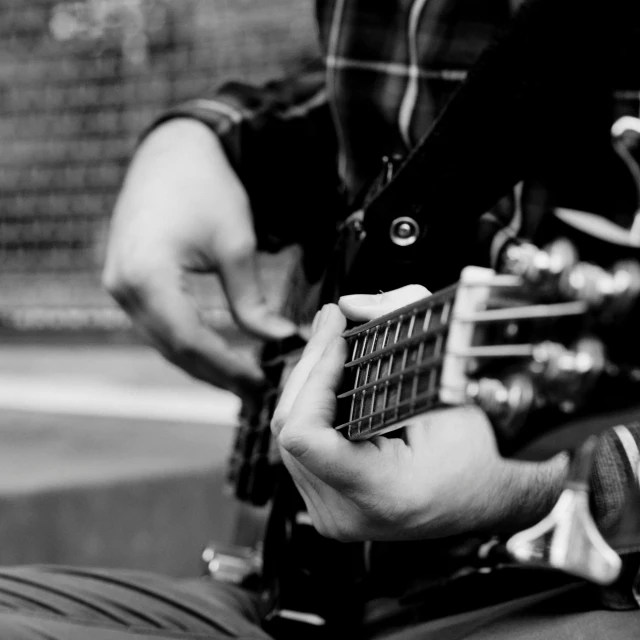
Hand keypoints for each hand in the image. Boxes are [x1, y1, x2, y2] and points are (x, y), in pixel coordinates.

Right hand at [103, 119, 295, 395]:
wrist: (174, 151)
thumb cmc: (206, 188)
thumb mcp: (236, 246)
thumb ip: (252, 301)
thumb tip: (280, 339)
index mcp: (147, 275)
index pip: (190, 341)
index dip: (227, 368)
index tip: (261, 383)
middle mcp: (123, 286)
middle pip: (172, 349)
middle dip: (215, 374)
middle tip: (254, 390)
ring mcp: (119, 285)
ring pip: (163, 342)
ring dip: (201, 363)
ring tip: (239, 378)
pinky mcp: (126, 281)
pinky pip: (157, 325)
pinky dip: (186, 343)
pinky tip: (215, 352)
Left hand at [272, 286, 566, 541]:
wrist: (485, 499)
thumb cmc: (478, 452)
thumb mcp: (451, 387)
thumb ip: (404, 331)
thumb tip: (348, 304)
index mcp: (380, 494)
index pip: (304, 435)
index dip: (315, 376)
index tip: (340, 338)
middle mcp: (345, 515)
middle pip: (290, 425)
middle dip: (310, 366)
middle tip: (333, 323)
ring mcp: (330, 515)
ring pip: (287, 433)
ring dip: (308, 383)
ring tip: (333, 346)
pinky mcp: (324, 505)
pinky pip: (298, 446)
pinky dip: (312, 405)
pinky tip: (332, 380)